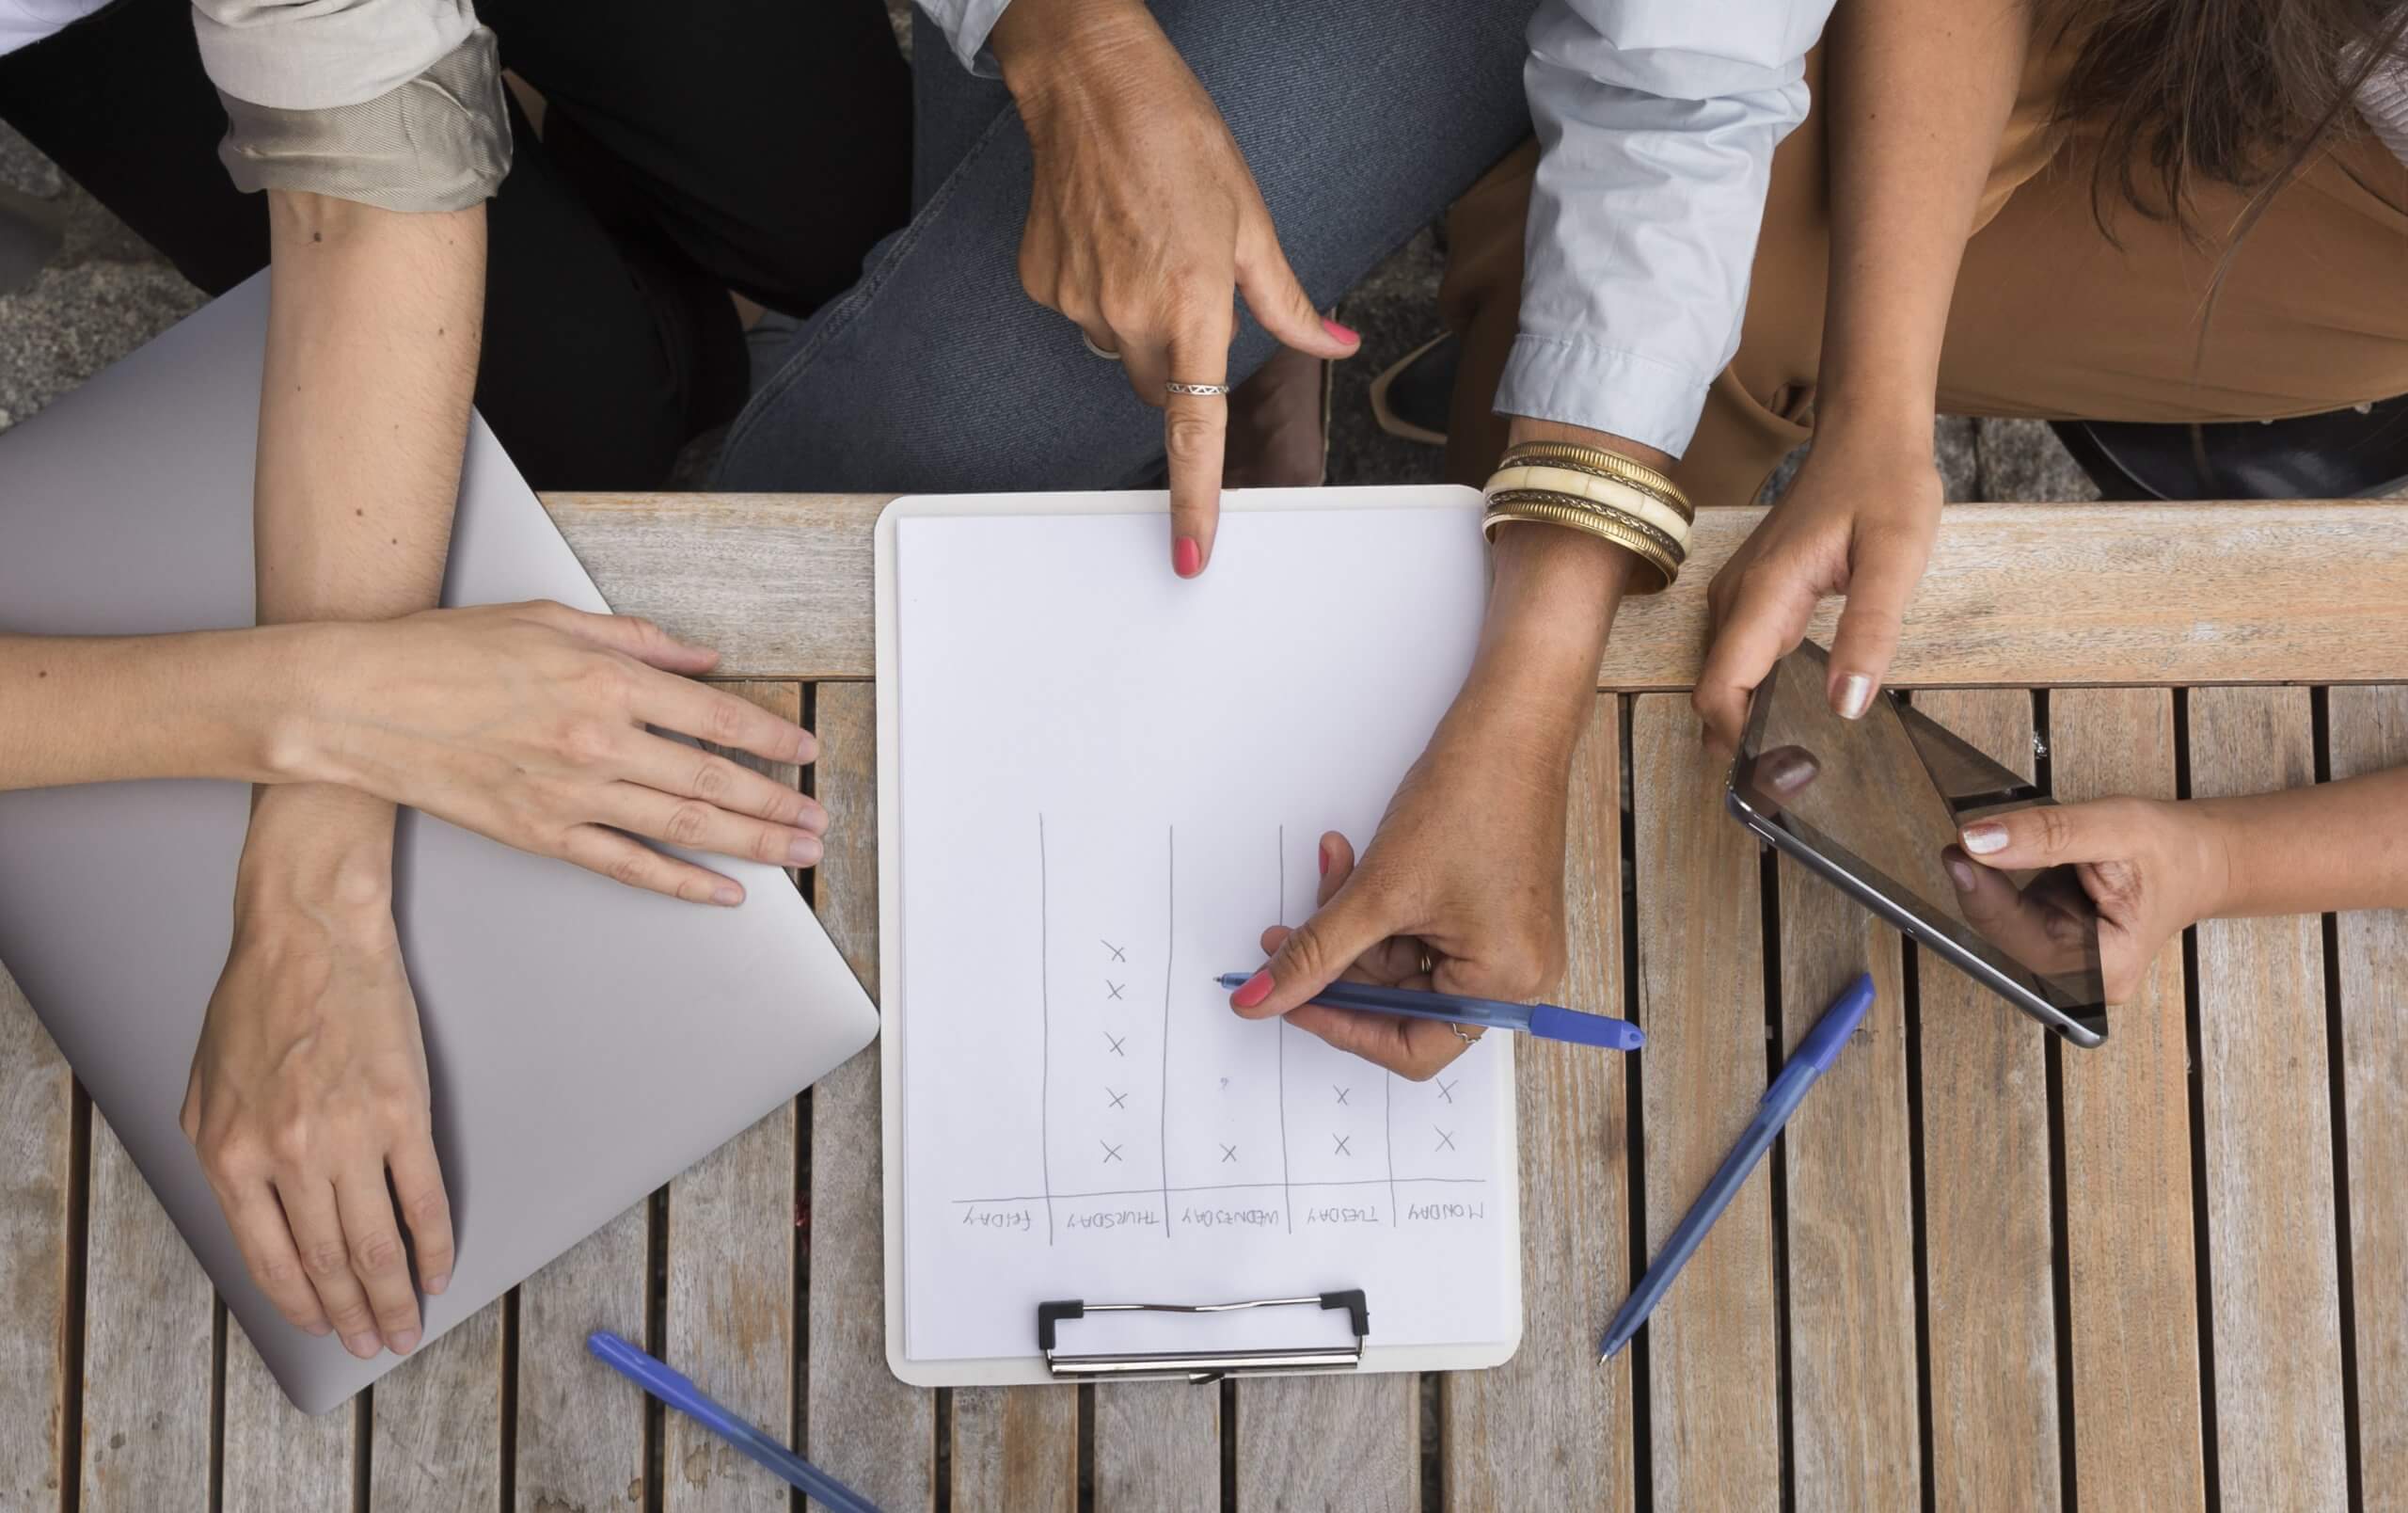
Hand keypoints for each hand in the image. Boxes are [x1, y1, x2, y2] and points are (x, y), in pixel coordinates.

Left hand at [183, 812, 448, 1358]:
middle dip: (354, 1313)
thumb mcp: (204, 1088)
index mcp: (233, 1156)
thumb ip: (221, 1156)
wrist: (310, 934)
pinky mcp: (404, 1113)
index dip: (302, 1302)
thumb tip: (254, 1215)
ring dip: (395, 1294)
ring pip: (376, 1242)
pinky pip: (422, 1196)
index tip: (324, 1326)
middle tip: (375, 1344)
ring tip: (408, 1324)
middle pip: (328, 1261)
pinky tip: (439, 1265)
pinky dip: (433, 1240)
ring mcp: (350, 1137)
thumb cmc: (258, 999)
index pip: (271, 1258)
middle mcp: (289, 1157)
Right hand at [288, 602, 822, 904]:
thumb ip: (639, 641)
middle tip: (817, 818)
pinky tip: (722, 892)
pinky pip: (627, 865)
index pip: (714, 716)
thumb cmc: (446, 653)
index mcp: (606, 680)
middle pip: (712, 780)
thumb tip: (701, 660)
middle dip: (778, 803)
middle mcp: (598, 739)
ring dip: (752, 843)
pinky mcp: (541, 833)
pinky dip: (681, 883)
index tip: (804, 752)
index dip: (770, 738)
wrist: (361, 702)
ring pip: (684, 827)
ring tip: (796, 853)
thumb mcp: (552, 620)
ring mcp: (571, 792)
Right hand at [991, 0, 1358, 576]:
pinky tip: (1109, 236)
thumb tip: (1336, 346)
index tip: (1192, 554)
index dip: (1195, 498)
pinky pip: (1082, 316)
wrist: (1090, 85)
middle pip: (1159, 387)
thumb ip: (1291, 304)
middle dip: (1181, 360)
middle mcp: (1129, 314)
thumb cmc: (1180, 139)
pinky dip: (1101, 292)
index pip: (1195, 427)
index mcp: (1192, 303)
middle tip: (1193, 288)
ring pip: (1120, 350)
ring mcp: (1078, 302)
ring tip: (1148, 244)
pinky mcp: (1043, 284)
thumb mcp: (1252, 221)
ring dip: (1142, 321)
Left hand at [1228, 734, 1572, 1078]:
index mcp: (1504, 984)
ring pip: (1400, 960)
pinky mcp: (1490, 911)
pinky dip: (1380, 902)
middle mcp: (1515, 974)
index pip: (1410, 1046)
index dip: (1341, 1025)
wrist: (1510, 726)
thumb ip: (1313, 954)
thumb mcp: (1379, 890)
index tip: (1290, 1000)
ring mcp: (1504, 942)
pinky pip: (1418, 928)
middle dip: (1338, 960)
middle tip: (1283, 935)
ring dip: (1353, 920)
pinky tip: (1353, 860)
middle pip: (1400, 1001)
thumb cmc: (1473, 798)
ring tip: (1330, 867)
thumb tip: (1257, 1001)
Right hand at [1694, 428, 1940, 748]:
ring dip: (1750, 717)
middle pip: (1715, 691)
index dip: (1739, 741)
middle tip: (1797, 779)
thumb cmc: (1884, 484)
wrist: (1866, 431)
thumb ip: (1871, 631)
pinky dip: (1756, 690)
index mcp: (1765, 594)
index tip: (1779, 775)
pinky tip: (1796, 708)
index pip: (1720, 689)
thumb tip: (1846, 705)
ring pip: (1724, 676)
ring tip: (1800, 753)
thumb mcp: (1897, 556)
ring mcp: (1738, 594)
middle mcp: (1736, 597)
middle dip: (1744, 741)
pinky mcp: (1751, 593)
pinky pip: (1739, 655)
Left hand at [1948, 798, 2230, 1003]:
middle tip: (1963, 841)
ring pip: (2002, 925)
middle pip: (2004, 935)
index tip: (1960, 850)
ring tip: (1987, 844)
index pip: (2020, 936)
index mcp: (2106, 966)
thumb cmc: (2174, 851)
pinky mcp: (2056, 942)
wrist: (2201, 859)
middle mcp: (2084, 976)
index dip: (1983, 894)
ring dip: (1987, 884)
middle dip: (1980, 886)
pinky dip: (2001, 885)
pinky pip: (2011, 916)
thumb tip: (1979, 840)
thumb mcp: (2114, 828)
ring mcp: (2068, 963)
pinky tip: (2003, 858)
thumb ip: (2046, 835)